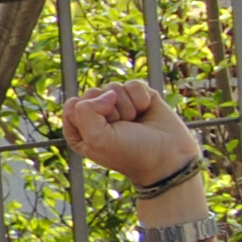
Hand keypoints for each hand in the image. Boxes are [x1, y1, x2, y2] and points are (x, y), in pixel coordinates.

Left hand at [61, 81, 200, 192]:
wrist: (169, 157)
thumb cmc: (131, 153)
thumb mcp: (97, 139)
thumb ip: (85, 111)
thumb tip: (109, 92)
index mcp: (80, 129)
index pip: (72, 105)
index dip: (90, 116)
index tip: (104, 133)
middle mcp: (98, 115)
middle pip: (92, 93)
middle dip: (110, 110)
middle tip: (123, 128)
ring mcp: (119, 105)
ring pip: (113, 87)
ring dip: (127, 107)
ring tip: (135, 123)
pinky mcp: (139, 97)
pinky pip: (134, 84)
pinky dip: (141, 98)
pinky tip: (146, 111)